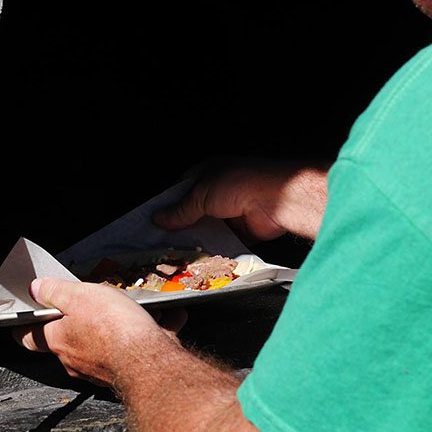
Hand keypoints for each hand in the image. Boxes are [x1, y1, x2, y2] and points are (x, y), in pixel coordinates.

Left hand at [13, 278, 184, 386]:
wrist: (150, 361)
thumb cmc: (112, 329)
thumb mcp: (78, 296)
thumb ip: (55, 291)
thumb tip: (37, 288)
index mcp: (59, 340)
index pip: (29, 338)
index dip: (25, 328)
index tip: (24, 322)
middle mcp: (77, 359)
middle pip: (70, 338)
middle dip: (80, 321)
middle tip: (92, 302)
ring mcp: (102, 368)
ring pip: (106, 343)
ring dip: (120, 325)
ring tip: (137, 308)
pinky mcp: (130, 371)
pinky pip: (138, 348)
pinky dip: (151, 333)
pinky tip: (167, 319)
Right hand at [153, 158, 329, 241]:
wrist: (277, 199)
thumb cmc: (241, 183)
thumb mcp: (202, 193)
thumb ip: (181, 209)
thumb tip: (160, 218)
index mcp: (208, 174)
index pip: (181, 191)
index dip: (168, 206)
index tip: (154, 222)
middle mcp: (219, 191)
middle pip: (194, 212)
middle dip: (181, 226)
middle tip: (163, 241)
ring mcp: (231, 211)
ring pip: (208, 228)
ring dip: (198, 238)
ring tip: (178, 252)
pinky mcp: (242, 230)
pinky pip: (223, 242)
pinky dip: (214, 249)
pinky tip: (201, 257)